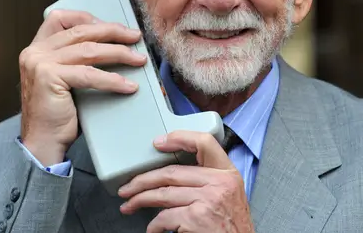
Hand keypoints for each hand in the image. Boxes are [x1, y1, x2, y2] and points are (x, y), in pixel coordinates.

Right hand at [19, 9, 146, 165]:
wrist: (43, 142)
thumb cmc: (59, 112)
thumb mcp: (66, 77)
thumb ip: (76, 58)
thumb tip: (113, 43)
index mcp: (37, 47)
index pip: (61, 18)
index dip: (90, 18)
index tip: (114, 26)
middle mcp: (35, 51)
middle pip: (82, 31)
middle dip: (113, 32)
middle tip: (135, 37)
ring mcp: (40, 63)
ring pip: (89, 50)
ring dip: (119, 53)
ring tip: (139, 60)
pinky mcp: (49, 77)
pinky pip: (90, 74)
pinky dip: (113, 80)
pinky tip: (129, 86)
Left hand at [118, 131, 254, 232]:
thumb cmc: (233, 226)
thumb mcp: (229, 194)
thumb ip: (209, 179)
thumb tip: (176, 174)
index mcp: (227, 173)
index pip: (204, 142)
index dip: (180, 137)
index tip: (159, 142)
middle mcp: (218, 183)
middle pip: (172, 172)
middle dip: (144, 180)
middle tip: (129, 186)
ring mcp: (207, 200)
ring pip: (163, 193)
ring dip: (140, 200)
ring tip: (130, 204)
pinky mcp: (195, 218)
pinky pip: (164, 217)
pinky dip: (153, 225)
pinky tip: (152, 229)